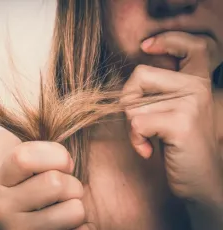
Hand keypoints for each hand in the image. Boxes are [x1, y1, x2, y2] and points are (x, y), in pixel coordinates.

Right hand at [0, 141, 86, 229]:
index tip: (66, 163)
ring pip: (72, 210)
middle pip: (55, 183)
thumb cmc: (42, 192)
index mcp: (1, 179)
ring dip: (79, 209)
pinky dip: (84, 229)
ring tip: (68, 211)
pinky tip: (69, 229)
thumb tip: (87, 103)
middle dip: (74, 185)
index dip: (56, 155)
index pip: (25, 157)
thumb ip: (46, 149)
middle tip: (69, 192)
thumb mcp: (35, 169)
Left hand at [122, 31, 222, 204]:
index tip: (146, 47)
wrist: (200, 180)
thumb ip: (159, 93)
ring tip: (147, 140)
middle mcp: (198, 86)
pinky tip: (148, 150)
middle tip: (138, 123)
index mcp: (199, 81)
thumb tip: (127, 86)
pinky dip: (135, 140)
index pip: (193, 45)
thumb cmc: (179, 146)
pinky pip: (137, 123)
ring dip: (132, 127)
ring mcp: (191, 103)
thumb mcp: (173, 112)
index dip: (168, 40)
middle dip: (128, 100)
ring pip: (134, 103)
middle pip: (140, 75)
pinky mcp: (181, 123)